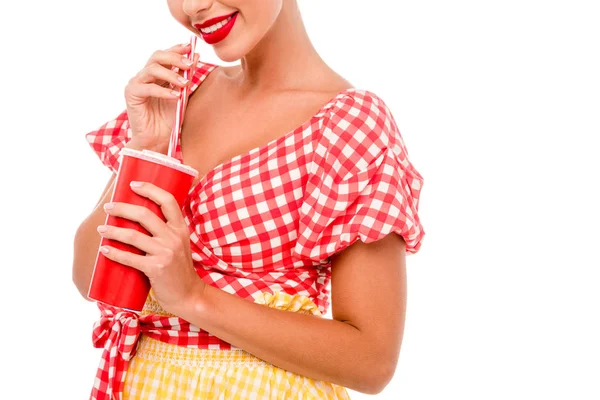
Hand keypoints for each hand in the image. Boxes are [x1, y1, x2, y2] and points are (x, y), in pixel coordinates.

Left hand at [96, 181, 204, 315]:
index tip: (133, 185)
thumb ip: (165, 232)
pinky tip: (104, 250)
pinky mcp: (156, 268)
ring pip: (133, 235)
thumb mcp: (179, 244)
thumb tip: (138, 218)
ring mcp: (165, 252)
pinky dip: (114, 253)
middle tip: (108, 208)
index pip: (167, 200)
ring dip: (113, 230)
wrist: (188, 295)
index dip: (150, 189)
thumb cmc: (179, 269)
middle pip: (144, 214)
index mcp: (181, 228)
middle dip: (122, 208)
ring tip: (101, 229)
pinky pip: (130, 258)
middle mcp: (174, 237)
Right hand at [124, 42, 199, 153]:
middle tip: (189, 64)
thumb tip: (196, 56)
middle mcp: (144, 76)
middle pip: (157, 56)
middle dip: (175, 57)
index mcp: (156, 75)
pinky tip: (175, 96)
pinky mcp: (131, 94)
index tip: (191, 48)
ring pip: (152, 69)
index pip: (165, 55)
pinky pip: (148, 88)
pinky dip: (163, 91)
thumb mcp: (181, 95)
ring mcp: (136, 84)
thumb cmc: (168, 120)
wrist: (157, 140)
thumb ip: (186, 77)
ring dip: (171, 74)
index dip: (177, 49)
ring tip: (185, 84)